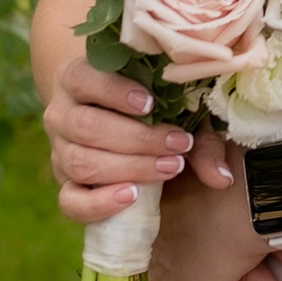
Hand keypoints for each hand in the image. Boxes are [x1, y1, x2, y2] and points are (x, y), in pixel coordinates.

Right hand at [41, 57, 232, 223]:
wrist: (109, 119)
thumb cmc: (148, 107)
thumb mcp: (173, 108)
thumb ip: (200, 138)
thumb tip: (221, 178)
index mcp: (77, 78)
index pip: (83, 78)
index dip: (115, 92)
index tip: (152, 105)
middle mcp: (61, 112)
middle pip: (86, 127)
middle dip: (137, 139)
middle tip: (178, 145)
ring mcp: (59, 150)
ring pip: (81, 162)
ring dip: (129, 167)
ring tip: (168, 168)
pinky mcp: (65, 184)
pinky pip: (70, 201)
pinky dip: (100, 203)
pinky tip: (132, 196)